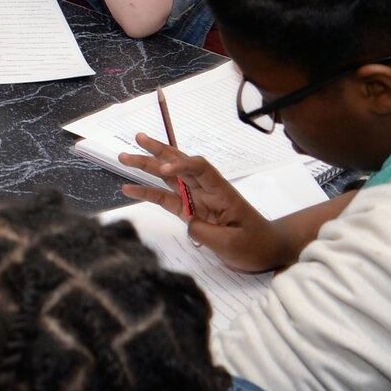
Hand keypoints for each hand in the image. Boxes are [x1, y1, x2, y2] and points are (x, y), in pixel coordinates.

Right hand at [117, 136, 288, 272]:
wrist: (266, 250)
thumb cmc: (255, 244)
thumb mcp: (232, 243)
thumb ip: (206, 232)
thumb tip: (185, 221)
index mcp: (221, 191)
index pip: (200, 168)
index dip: (181, 166)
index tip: (164, 172)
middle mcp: (207, 189)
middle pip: (180, 164)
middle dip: (158, 152)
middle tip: (138, 139)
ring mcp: (196, 199)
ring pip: (169, 177)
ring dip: (148, 166)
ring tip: (125, 157)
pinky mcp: (189, 211)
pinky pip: (165, 198)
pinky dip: (148, 193)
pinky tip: (130, 188)